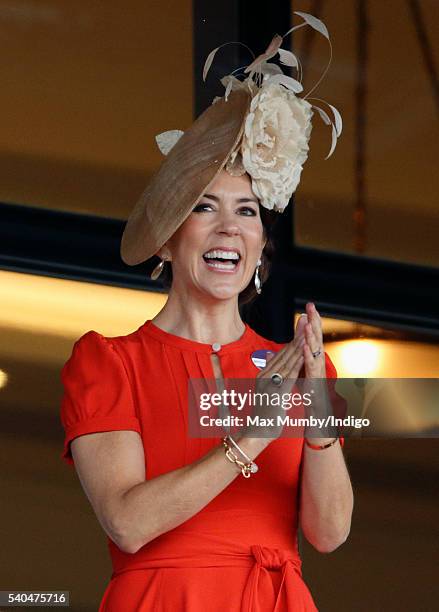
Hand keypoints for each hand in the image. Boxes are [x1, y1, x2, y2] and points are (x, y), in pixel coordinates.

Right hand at [239, 319, 305, 443]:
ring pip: (287, 360)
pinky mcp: (275, 393)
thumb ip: (270, 374)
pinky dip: (297, 363)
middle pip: (284, 352)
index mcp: (264, 374)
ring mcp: (269, 383)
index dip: (293, 338)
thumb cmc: (265, 414)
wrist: (257, 433)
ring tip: (307, 330)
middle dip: (297, 334)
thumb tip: (270, 359)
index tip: (301, 324)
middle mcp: (265, 375)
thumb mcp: (267, 390)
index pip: (281, 353)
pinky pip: (288, 375)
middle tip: (306, 318)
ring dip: (298, 344)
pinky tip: (304, 353)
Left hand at [302, 303, 335, 439]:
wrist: (318, 416)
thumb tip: (287, 351)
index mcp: (314, 360)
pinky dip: (308, 356)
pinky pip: (311, 368)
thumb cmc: (310, 396)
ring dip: (311, 334)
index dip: (310, 323)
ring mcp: (318, 373)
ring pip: (315, 350)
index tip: (308, 307)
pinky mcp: (316, 383)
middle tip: (312, 305)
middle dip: (314, 322)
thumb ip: (296, 361)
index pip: (312, 337)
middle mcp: (318, 364)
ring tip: (308, 320)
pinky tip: (304, 346)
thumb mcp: (300, 374)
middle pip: (316, 339)